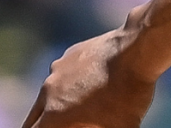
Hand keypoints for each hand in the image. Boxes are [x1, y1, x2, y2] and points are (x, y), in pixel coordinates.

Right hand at [22, 30, 155, 127]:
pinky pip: (64, 73)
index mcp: (54, 116)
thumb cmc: (128, 96)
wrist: (136, 51)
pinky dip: (72, 82)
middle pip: (34, 118)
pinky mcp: (71, 54)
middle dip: (43, 125)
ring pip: (49, 92)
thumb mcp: (120, 127)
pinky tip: (94, 82)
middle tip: (54, 125)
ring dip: (56, 104)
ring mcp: (58, 69)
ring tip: (79, 108)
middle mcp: (49, 91)